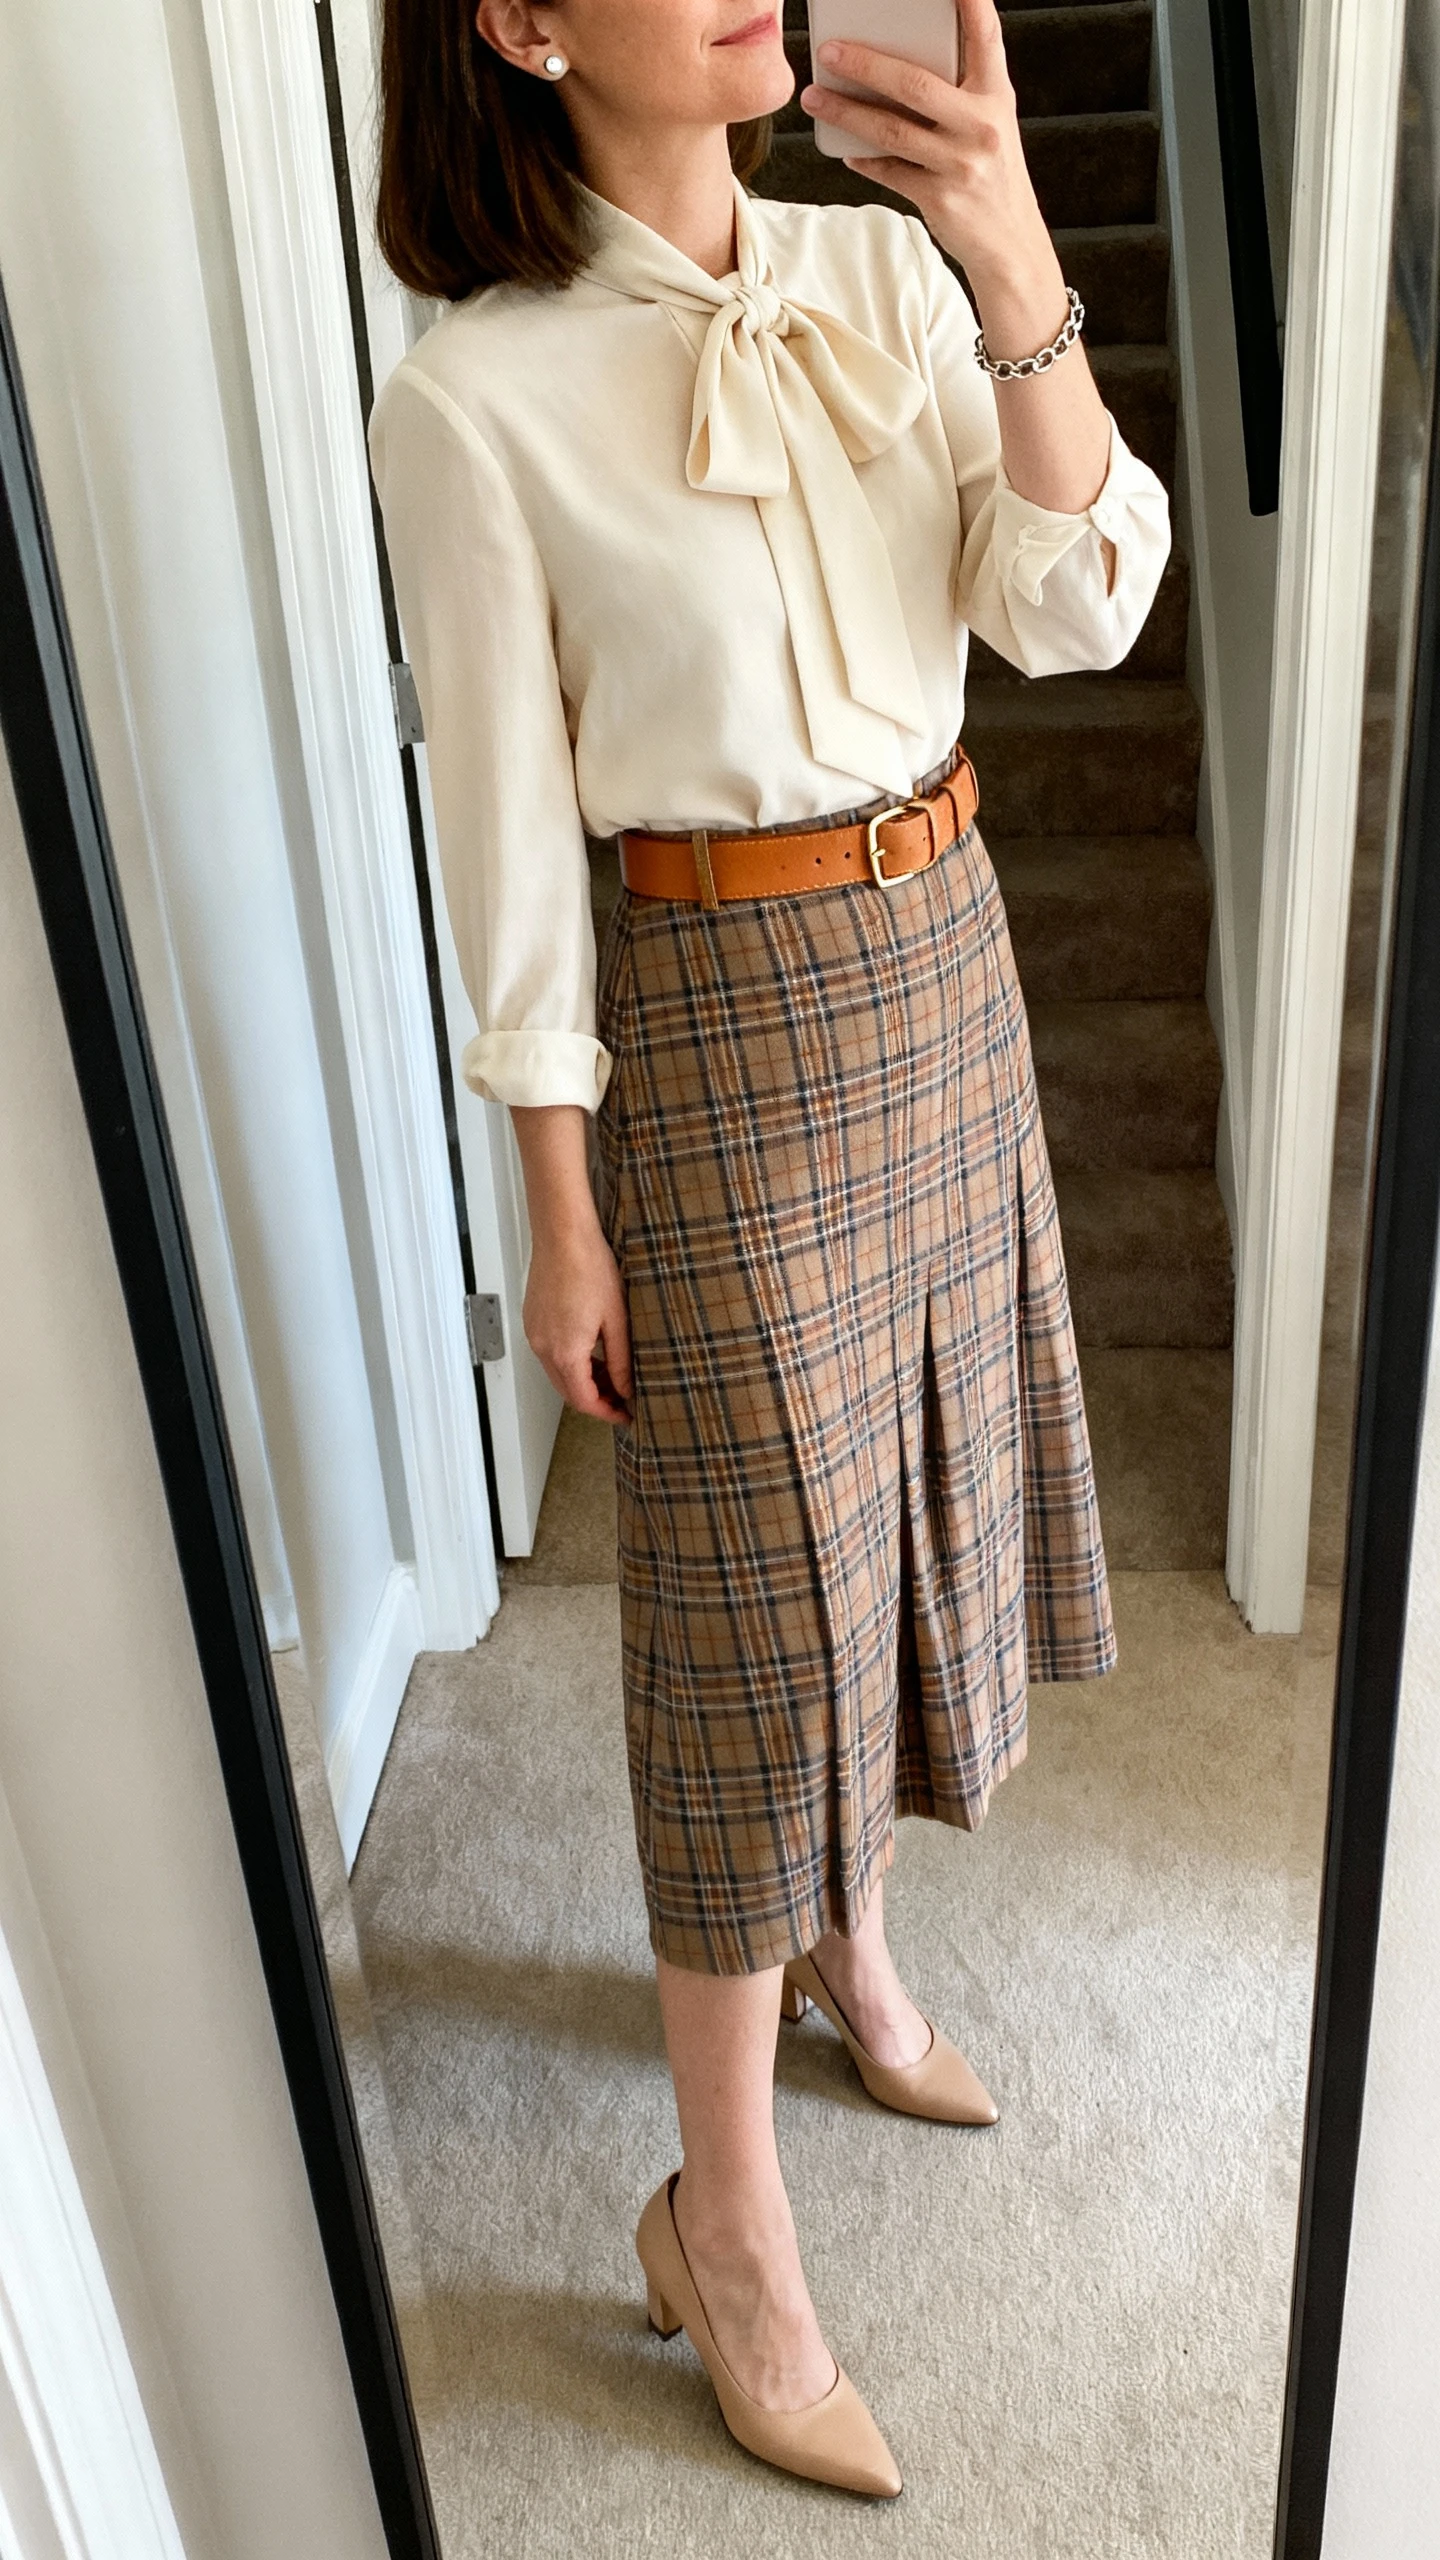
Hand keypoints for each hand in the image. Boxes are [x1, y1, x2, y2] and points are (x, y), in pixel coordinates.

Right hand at [523, 1219, 632, 1424]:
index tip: (624, 1414)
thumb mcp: (617, 1319)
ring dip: (582, 1381)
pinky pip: (549, 1354)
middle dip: (595, 1400)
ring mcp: (534, 1334)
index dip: (606, 1413)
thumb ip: (620, 1360)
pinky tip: (590, 1352)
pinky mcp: (532, 1321)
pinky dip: (569, 1363)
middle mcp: (543, 1347)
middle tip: (622, 1398)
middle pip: (568, 1392)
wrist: (563, 1236)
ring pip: (558, 1374)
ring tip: (610, 1374)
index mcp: (565, 1351)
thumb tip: (625, 1388)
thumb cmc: (590, 1267)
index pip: (584, 1400)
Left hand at [800, 0, 1057, 310]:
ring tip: (816, 97)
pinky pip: (890, 172)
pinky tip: (845, 148)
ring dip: (847, 112)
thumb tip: (895, 61)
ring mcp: (961, 164)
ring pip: (891, 130)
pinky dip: (864, 159)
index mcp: (997, 96)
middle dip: (866, 64)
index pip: (985, 36)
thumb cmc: (991, 172)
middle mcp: (982, 126)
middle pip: (915, 84)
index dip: (970, 3)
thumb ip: (959, 92)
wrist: (1010, 244)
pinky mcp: (941, 199)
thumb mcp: (991, 123)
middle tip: (830, 50)